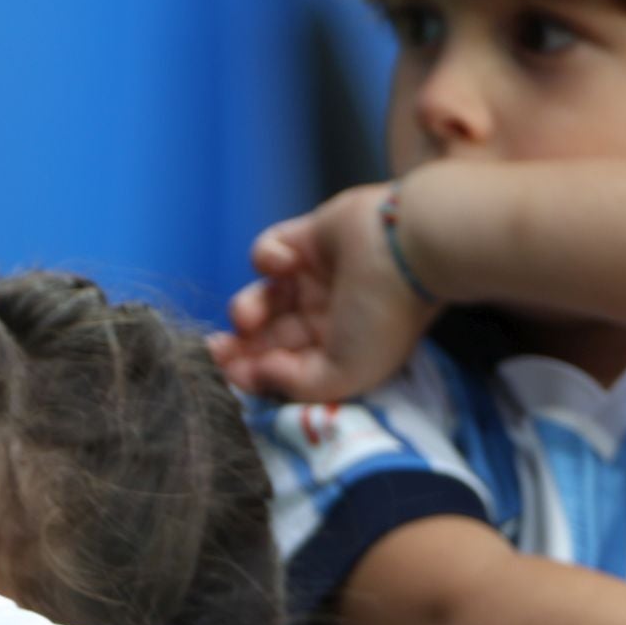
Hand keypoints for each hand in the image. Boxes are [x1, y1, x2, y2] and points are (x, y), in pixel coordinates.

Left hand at [209, 183, 437, 401]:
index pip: (284, 368)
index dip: (252, 373)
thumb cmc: (380, 317)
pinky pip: (268, 251)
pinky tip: (285, 264)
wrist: (406, 248)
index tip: (232, 375)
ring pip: (261, 298)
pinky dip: (266, 258)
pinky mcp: (303, 239)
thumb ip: (294, 385)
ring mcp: (312, 277)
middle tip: (220, 349)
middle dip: (239, 347)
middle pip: (265, 337)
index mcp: (337, 352)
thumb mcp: (343, 373)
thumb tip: (258, 374)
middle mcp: (323, 317)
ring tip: (249, 316)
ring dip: (246, 309)